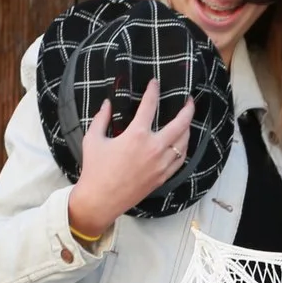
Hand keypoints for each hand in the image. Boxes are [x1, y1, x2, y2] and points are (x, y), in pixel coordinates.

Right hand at [66, 80, 193, 229]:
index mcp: (136, 135)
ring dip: (187, 128)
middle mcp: (154, 148)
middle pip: (180, 124)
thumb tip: (107, 104)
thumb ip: (101, 118)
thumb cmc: (95, 169)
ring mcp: (161, 164)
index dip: (153, 91)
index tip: (155, 83)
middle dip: (187, 109)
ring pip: (184, 142)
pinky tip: (182, 143)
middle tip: (189, 101)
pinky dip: (184, 148)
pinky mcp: (163, 177)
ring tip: (186, 121)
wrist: (101, 199)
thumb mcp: (93, 139)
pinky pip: (180, 159)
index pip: (150, 105)